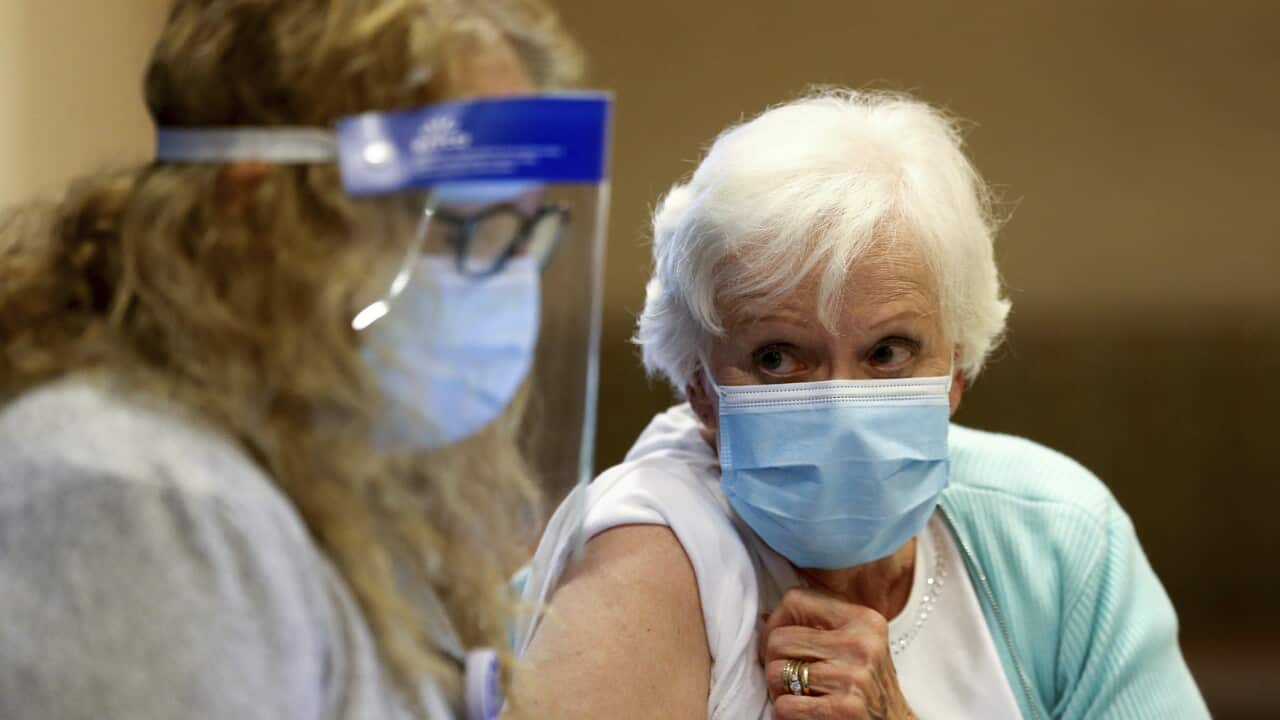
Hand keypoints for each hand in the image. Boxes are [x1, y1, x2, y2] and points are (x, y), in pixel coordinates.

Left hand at [760, 588, 914, 719]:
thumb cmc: (868, 688)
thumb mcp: (856, 646)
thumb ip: (819, 626)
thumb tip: (764, 617)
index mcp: (864, 620)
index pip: (796, 600)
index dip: (776, 622)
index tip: (778, 644)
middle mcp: (861, 644)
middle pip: (779, 639)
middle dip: (773, 662)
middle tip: (789, 678)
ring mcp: (853, 677)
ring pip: (775, 673)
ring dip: (779, 691)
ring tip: (800, 695)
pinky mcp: (843, 709)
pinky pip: (784, 705)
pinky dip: (786, 713)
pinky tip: (807, 713)